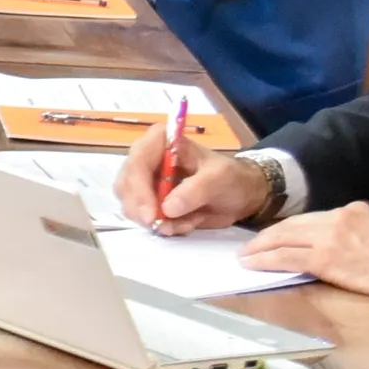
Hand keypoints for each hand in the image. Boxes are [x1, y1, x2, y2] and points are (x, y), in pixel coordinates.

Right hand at [117, 117, 275, 236]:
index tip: (151, 215)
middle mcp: (147, 158)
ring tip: (186, 223)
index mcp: (161, 141)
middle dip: (142, 209)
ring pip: (130, 203)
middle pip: (126, 184)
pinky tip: (184, 224)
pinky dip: (163, 226)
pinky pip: (143, 217)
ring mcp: (145, 181)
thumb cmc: (231, 178)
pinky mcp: (149, 201)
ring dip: (156, 220)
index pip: (137, 161)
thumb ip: (195, 190)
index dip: (139, 188)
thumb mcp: (220, 178)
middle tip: (164, 227)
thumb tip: (167, 208)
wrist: (242, 196)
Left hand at [239, 198, 368, 296]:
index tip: (274, 236)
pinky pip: (287, 258)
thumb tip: (329, 238)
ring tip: (245, 255)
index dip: (289, 228)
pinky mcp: (324, 258)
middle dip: (268, 236)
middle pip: (293, 224)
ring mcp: (329, 236)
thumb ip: (352, 228)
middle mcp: (338, 216)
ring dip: (260, 248)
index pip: (311, 218)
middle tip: (249, 245)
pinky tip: (254, 264)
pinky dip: (267, 261)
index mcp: (353, 208)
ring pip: (284, 239)